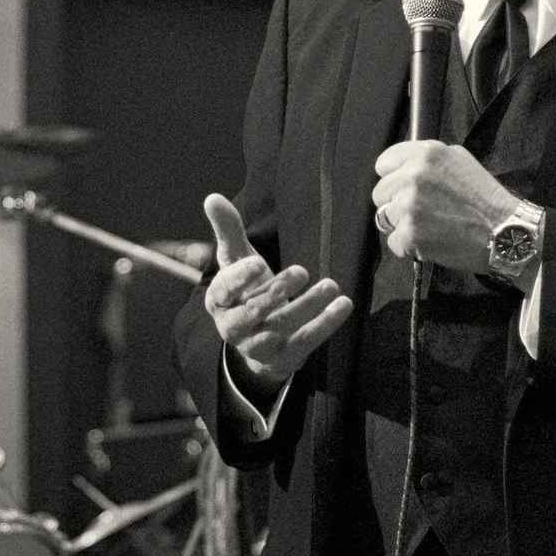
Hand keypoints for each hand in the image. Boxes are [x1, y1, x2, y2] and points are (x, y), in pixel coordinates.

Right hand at [200, 194, 352, 396]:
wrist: (258, 337)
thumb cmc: (248, 288)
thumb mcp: (238, 259)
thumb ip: (229, 230)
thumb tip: (212, 197)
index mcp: (219, 300)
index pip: (224, 291)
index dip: (239, 279)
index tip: (257, 263)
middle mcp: (233, 327)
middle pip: (252, 312)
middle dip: (276, 291)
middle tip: (301, 270)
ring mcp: (257, 347)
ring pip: (281, 328)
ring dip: (307, 307)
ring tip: (331, 285)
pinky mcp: (282, 358)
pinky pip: (304, 343)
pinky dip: (325, 325)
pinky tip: (343, 305)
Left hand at [371, 140, 519, 274]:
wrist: (504, 232)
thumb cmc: (485, 199)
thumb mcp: (460, 160)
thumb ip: (428, 159)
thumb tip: (405, 164)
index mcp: (425, 154)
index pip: (384, 163)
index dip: (392, 177)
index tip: (401, 187)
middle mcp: (413, 176)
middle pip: (380, 192)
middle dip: (396, 202)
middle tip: (420, 210)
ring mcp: (409, 206)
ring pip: (384, 217)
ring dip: (401, 224)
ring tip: (427, 226)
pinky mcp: (410, 234)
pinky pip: (394, 242)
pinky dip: (409, 246)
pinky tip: (430, 241)